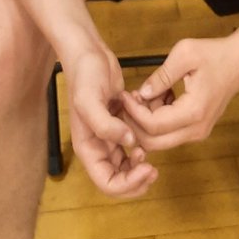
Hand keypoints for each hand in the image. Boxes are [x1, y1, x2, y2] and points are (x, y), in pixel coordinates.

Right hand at [65, 45, 157, 197]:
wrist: (89, 53)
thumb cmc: (85, 76)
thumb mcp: (90, 100)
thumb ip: (106, 125)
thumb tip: (129, 143)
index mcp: (88, 148)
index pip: (107, 183)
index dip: (127, 184)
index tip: (147, 168)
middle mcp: (97, 146)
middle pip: (118, 179)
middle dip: (137, 179)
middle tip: (154, 168)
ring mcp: (109, 136)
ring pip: (126, 164)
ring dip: (140, 164)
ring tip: (151, 151)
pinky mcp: (120, 123)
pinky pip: (132, 143)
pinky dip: (142, 142)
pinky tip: (149, 130)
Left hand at [120, 38, 238, 150]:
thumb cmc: (213, 54)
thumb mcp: (184, 54)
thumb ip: (161, 76)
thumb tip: (142, 94)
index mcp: (193, 112)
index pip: (152, 126)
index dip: (133, 112)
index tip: (123, 94)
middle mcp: (196, 129)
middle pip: (153, 142)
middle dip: (135, 123)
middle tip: (129, 99)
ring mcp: (198, 132)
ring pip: (160, 140)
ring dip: (146, 120)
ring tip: (148, 92)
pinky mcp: (197, 129)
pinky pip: (169, 133)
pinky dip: (158, 118)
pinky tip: (161, 95)